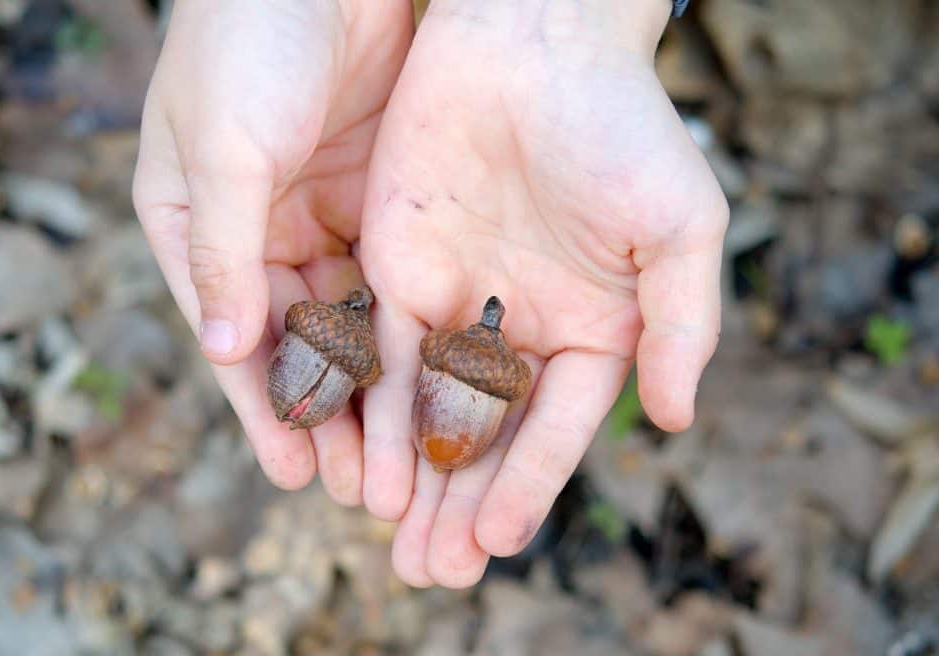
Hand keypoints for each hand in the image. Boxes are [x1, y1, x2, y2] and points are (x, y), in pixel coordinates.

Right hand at [133, 0, 411, 502]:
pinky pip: (390, 277)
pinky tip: (429, 380)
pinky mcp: (375, 197)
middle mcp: (255, 228)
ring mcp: (318, 213)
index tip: (293, 474)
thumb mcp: (224, 146)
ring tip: (400, 453)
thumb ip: (224, 250)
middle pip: (295, 341)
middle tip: (360, 485)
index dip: (264, 407)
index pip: (232, 335)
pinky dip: (405, 328)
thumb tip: (232, 353)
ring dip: (372, 386)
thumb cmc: (250, 40)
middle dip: (327, 413)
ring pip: (347, 321)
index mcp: (194, 223)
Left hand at [360, 0, 727, 586]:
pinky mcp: (395, 270)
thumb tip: (679, 421)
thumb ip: (683, 326)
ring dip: (411, 481)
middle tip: (432, 577)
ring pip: (428, 410)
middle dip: (461, 504)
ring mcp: (455, 301)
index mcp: (591, 327)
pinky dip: (369, 412)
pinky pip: (377, 354)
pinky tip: (361, 469)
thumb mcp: (680, 229)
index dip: (531, 484)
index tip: (499, 543)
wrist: (532, 38)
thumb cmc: (620, 126)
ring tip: (397, 548)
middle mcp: (519, 326)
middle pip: (487, 435)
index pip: (557, 425)